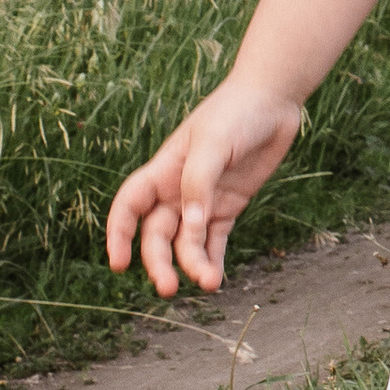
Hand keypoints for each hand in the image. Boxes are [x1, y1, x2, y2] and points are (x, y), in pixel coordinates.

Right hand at [106, 76, 305, 295]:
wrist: (272, 100)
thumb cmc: (235, 113)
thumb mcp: (213, 143)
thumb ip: (199, 183)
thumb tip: (191, 225)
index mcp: (162, 171)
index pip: (129, 206)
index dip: (118, 234)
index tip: (118, 264)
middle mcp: (177, 190)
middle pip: (157, 234)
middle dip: (158, 262)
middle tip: (168, 288)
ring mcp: (203, 201)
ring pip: (188, 242)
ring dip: (193, 264)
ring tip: (208, 282)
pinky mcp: (229, 206)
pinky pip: (216, 240)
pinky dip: (213, 260)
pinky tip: (214, 279)